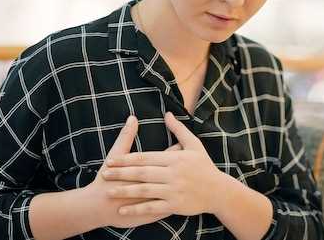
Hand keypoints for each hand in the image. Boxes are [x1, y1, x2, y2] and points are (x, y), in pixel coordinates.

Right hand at [84, 115, 181, 227]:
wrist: (97, 206)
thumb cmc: (105, 179)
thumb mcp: (115, 155)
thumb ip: (126, 137)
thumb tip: (133, 118)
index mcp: (146, 168)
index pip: (166, 157)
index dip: (176, 151)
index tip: (184, 146)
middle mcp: (152, 184)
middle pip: (172, 174)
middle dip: (183, 169)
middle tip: (192, 162)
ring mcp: (152, 200)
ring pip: (171, 193)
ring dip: (181, 188)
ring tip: (190, 182)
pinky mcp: (150, 214)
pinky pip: (165, 210)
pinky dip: (174, 205)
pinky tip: (183, 202)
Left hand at [101, 111, 225, 216]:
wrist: (219, 191)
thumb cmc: (205, 167)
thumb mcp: (194, 145)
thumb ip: (179, 129)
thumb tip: (167, 113)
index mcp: (175, 158)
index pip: (146, 158)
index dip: (127, 159)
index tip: (111, 160)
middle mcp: (173, 174)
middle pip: (142, 173)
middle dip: (121, 174)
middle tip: (104, 174)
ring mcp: (174, 190)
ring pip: (145, 190)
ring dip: (125, 191)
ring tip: (109, 191)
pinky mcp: (175, 205)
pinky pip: (153, 207)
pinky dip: (137, 209)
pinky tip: (123, 210)